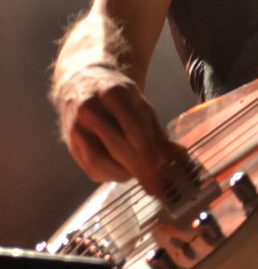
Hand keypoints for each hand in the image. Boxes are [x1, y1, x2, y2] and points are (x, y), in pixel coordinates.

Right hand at [55, 65, 180, 195]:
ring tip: (137, 173)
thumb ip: (157, 132)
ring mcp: (75, 127)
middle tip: (153, 183)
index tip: (159, 172)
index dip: (148, 153)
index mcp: (112, 93)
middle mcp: (89, 108)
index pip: (133, 127)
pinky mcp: (69, 144)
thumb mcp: (140, 106)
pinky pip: (89, 168)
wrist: (82, 85)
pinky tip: (120, 171)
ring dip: (122, 173)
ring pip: (98, 161)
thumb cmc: (117, 97)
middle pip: (114, 145)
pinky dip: (108, 175)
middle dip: (137, 168)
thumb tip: (177, 156)